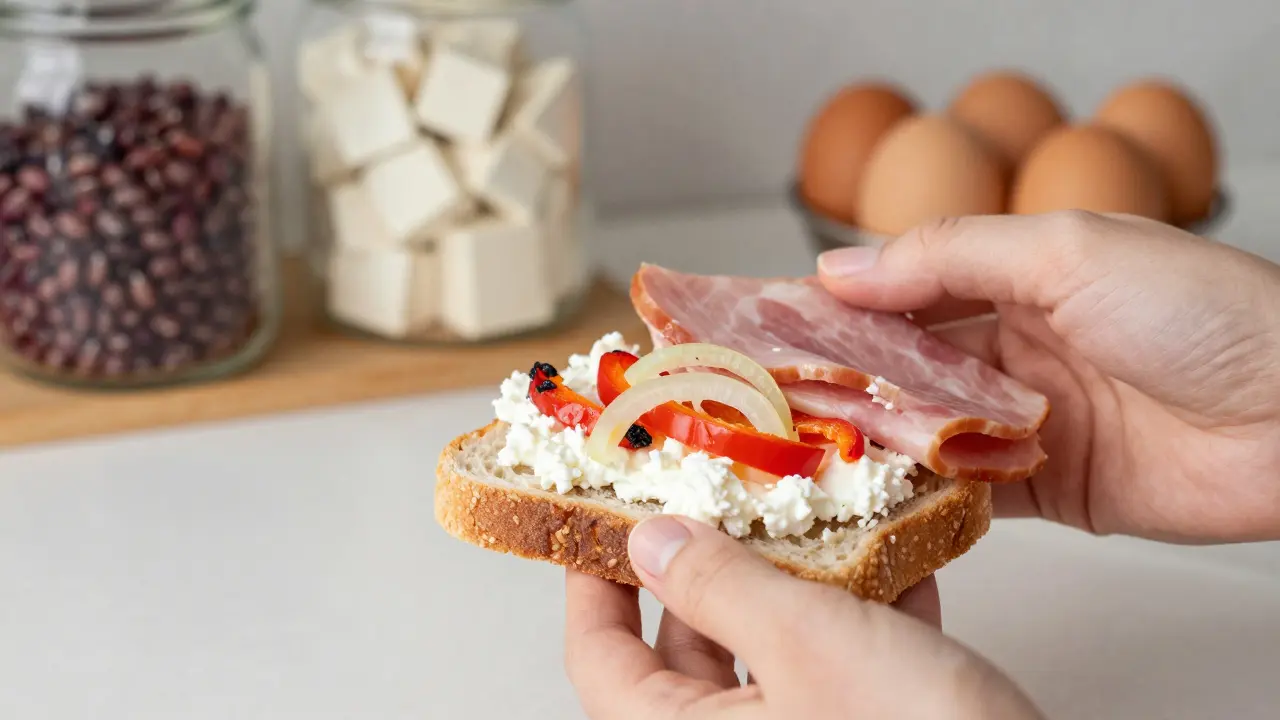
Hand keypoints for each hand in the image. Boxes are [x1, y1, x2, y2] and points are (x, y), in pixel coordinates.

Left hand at [565, 516, 1042, 719]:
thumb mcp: (805, 640)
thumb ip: (717, 584)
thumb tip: (649, 541)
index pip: (600, 660)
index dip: (592, 586)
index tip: (602, 525)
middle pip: (687, 653)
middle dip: (712, 570)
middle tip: (722, 498)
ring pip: (772, 659)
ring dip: (797, 588)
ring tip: (814, 520)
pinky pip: (841, 678)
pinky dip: (863, 625)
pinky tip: (899, 571)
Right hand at [818, 211, 1279, 542]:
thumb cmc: (1205, 312)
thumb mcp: (1066, 251)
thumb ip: (948, 256)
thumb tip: (841, 268)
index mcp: (1019, 275)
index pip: (904, 286)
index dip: (837, 303)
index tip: (769, 320)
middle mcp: (1017, 345)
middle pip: (904, 362)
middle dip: (841, 376)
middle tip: (772, 393)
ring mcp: (1029, 418)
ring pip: (926, 428)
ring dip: (875, 437)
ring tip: (808, 445)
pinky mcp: (1048, 486)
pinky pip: (967, 488)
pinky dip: (925, 490)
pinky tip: (878, 491)